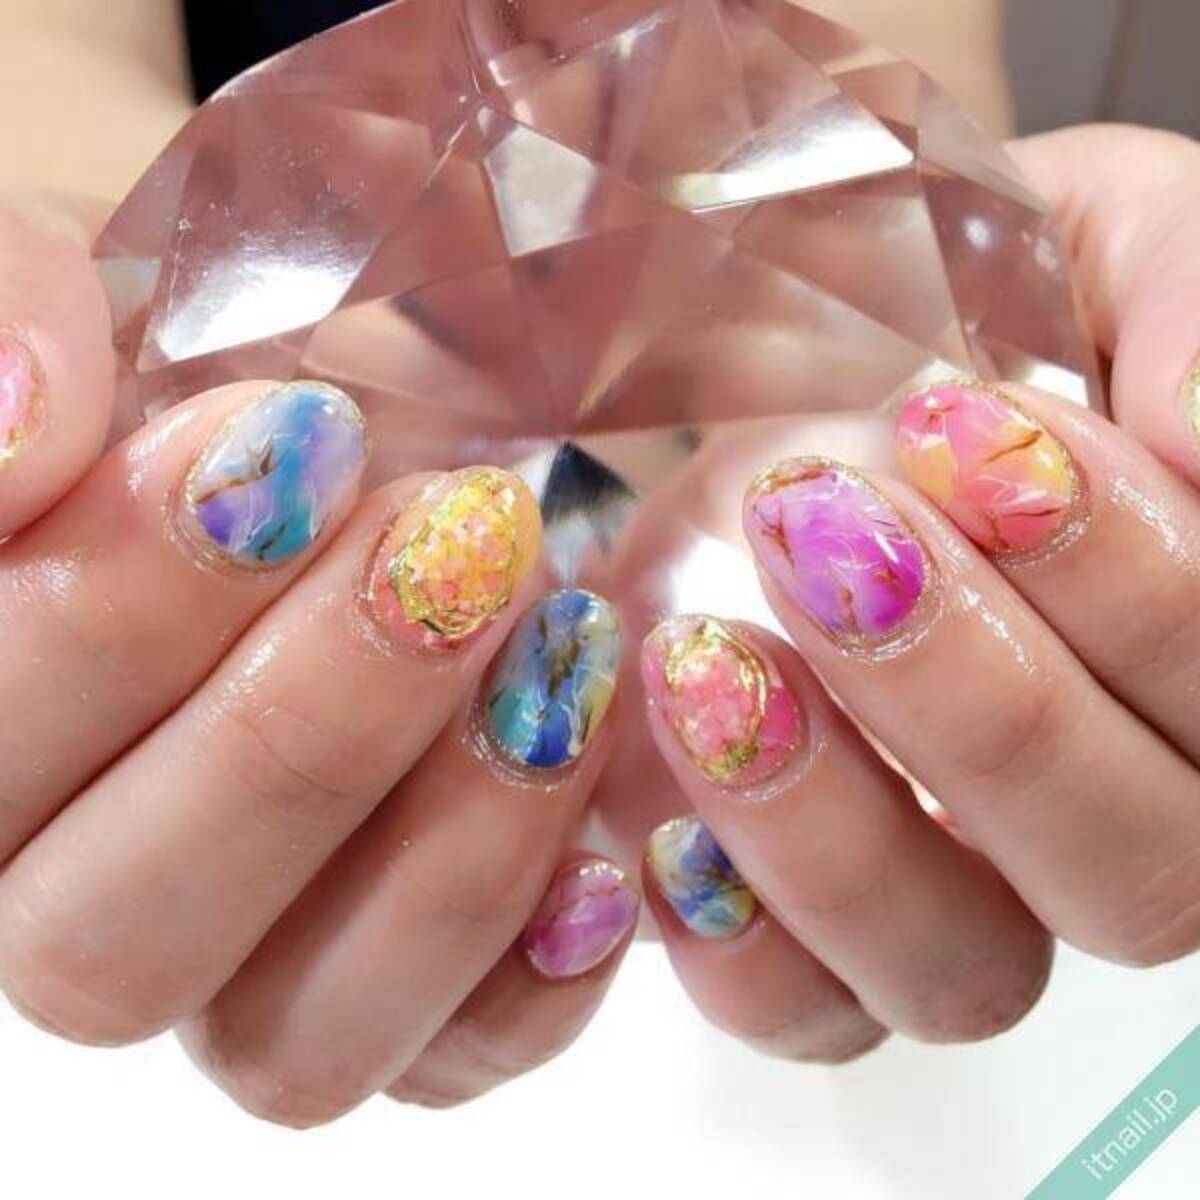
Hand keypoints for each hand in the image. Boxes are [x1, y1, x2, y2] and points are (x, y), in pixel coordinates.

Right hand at [0, 202, 636, 1122]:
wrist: (379, 431)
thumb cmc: (237, 363)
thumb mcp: (123, 277)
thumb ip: (14, 307)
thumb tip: (14, 414)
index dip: (117, 614)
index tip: (290, 440)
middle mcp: (73, 888)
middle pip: (105, 947)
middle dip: (298, 740)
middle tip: (460, 544)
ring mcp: (245, 965)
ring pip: (288, 1044)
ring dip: (442, 854)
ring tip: (564, 644)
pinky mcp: (404, 994)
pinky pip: (451, 1064)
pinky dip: (537, 975)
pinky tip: (616, 840)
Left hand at [637, 124, 1199, 1057]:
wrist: (800, 370)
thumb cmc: (967, 310)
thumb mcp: (1093, 246)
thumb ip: (1193, 309)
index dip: (1139, 589)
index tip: (974, 434)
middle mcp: (1122, 803)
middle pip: (1135, 871)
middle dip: (976, 700)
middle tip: (825, 529)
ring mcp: (969, 882)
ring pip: (967, 970)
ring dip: (839, 830)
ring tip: (710, 661)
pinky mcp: (814, 915)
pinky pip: (812, 1013)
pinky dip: (742, 952)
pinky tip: (666, 825)